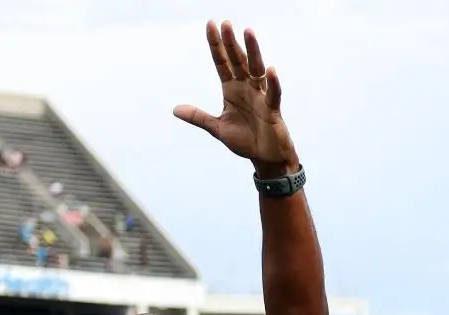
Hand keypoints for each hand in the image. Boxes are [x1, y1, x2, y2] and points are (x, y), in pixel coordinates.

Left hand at [173, 21, 298, 174]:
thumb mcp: (218, 128)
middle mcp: (246, 88)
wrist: (266, 158)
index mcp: (231, 90)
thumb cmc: (245, 141)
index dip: (216, 45)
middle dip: (231, 43)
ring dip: (253, 52)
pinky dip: (273, 83)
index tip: (211, 25)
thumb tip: (175, 110)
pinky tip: (270, 70)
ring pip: (256, 70)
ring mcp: (260, 97)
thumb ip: (199, 117)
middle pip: (238, 61)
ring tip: (248, 32)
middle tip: (226, 23)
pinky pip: (273, 94)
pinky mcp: (273, 110)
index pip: (221, 62)